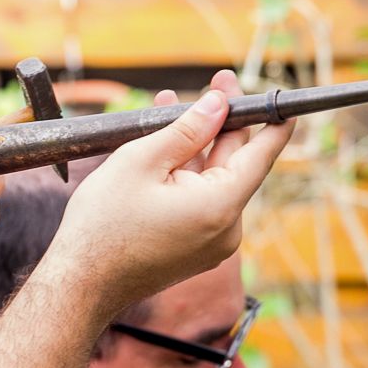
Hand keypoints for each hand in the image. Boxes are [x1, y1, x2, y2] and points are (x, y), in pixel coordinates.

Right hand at [44, 70, 289, 313]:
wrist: (80, 283)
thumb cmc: (103, 224)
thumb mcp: (142, 161)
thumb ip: (187, 129)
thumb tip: (218, 106)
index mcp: (220, 206)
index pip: (262, 155)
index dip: (274, 123)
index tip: (287, 102)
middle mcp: (226, 229)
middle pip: (235, 164)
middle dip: (222, 123)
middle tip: (216, 83)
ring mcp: (212, 243)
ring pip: (213, 180)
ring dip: (197, 145)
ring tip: (172, 107)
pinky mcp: (196, 249)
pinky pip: (200, 201)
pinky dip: (187, 173)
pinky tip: (167, 147)